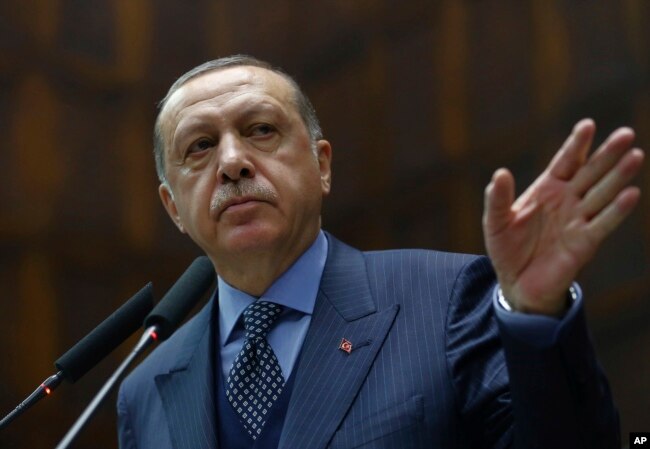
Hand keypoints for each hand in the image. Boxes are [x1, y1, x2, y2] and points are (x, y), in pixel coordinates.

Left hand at [483, 119, 643, 315]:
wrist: (516, 283)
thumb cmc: (507, 248)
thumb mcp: (495, 222)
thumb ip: (497, 199)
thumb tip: (500, 173)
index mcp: (547, 190)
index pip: (565, 162)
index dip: (576, 145)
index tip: (588, 125)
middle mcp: (567, 200)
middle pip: (590, 172)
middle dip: (607, 154)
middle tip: (626, 133)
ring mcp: (578, 220)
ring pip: (602, 193)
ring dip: (618, 176)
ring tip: (635, 156)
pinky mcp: (585, 242)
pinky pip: (603, 223)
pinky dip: (616, 210)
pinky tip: (631, 194)